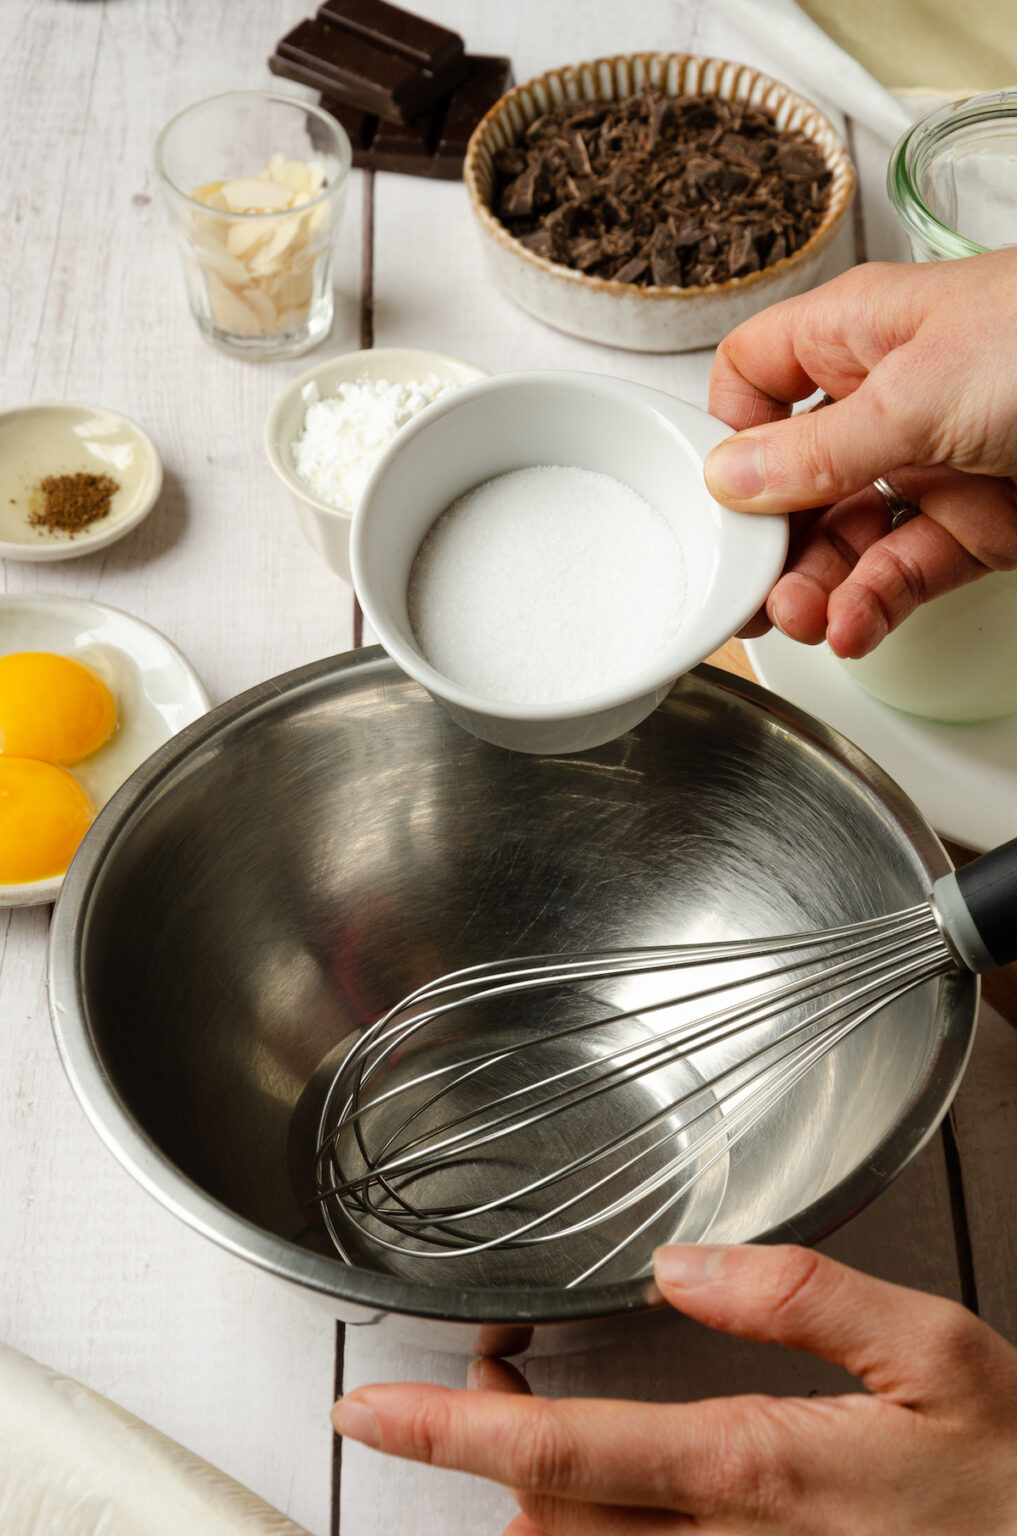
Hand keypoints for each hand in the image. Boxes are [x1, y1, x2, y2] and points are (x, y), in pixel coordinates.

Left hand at [332, 1243, 1016, 1534]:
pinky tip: (608, 1485)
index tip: (368, 1410)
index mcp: (755, 1470)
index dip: (446, 1431)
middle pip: (546, 1511)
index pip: (558, 1452)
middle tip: (487, 1363)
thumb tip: (685, 1261)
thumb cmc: (1016, 1480)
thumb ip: (805, 1297)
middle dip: (486, 1443)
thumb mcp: (940, 1354)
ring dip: (535, 1488)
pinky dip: (591, 1528)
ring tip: (528, 1408)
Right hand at [703, 251, 1016, 656]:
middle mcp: (889, 401)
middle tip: (754, 587)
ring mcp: (930, 467)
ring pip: (842, 538)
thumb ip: (818, 448)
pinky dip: (873, 606)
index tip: (719, 494)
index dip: (730, 434)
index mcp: (862, 335)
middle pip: (793, 478)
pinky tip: (855, 626)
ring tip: (806, 618)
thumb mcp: (919, 390)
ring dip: (816, 585)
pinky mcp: (974, 528)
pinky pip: (901, 574)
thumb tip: (730, 477)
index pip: (757, 376)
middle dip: (771, 538)